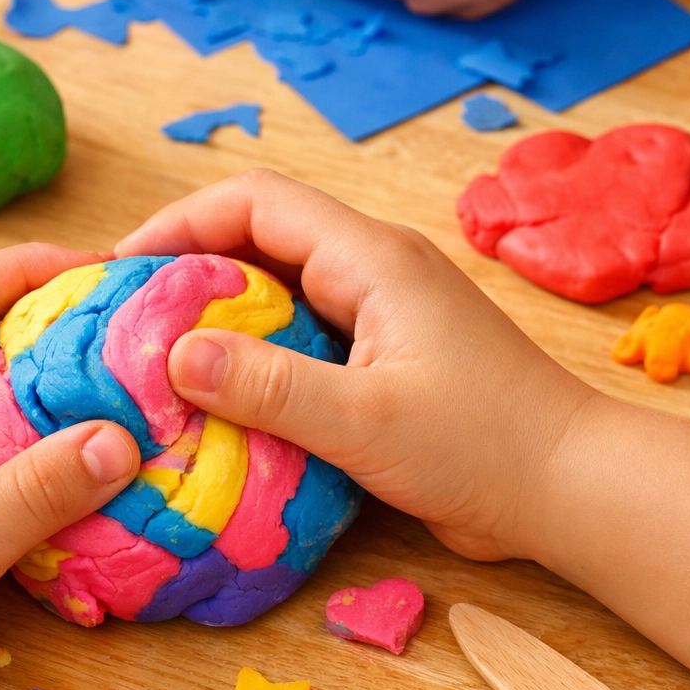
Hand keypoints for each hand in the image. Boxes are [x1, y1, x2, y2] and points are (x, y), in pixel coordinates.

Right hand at [117, 169, 593, 562]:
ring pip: (276, 290)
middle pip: (259, 238)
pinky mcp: (379, 357)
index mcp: (369, 258)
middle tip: (129, 315)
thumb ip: (267, 384)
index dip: (182, 221)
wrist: (565, 488)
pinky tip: (220, 395)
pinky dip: (253, 354)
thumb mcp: (364, 419)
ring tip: (159, 356)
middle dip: (189, 265)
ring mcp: (376, 314)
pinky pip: (298, 337)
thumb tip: (174, 354)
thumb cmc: (481, 446)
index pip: (256, 201)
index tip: (124, 266)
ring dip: (218, 314)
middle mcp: (369, 271)